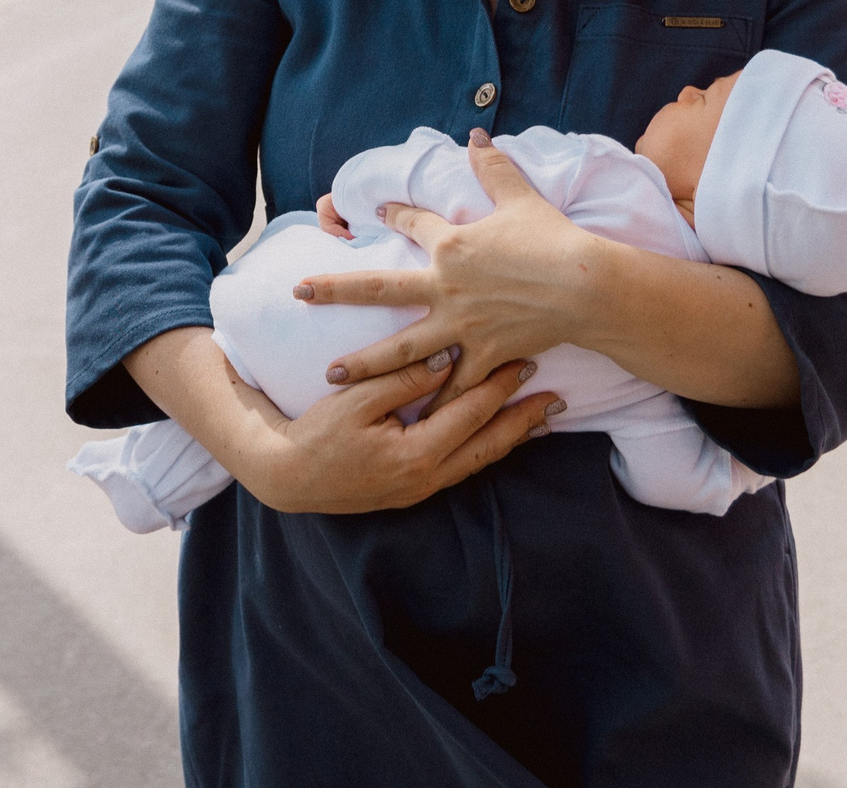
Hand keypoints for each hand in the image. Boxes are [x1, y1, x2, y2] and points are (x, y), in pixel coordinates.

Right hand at [238, 346, 561, 514]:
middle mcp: (428, 477)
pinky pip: (463, 467)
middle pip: (489, 445)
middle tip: (558, 397)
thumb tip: (447, 357)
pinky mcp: (414, 489)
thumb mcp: (355, 400)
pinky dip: (487, 449)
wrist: (288, 478)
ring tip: (544, 420)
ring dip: (512, 438)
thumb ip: (403, 379)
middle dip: (524, 420)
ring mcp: (422, 488)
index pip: (470, 413)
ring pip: (480, 461)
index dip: (500, 386)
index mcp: (416, 453)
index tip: (526, 361)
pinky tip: (500, 440)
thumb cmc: (317, 434)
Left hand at [296, 131, 605, 412]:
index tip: (374, 212)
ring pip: (402, 348)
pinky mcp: (484, 354)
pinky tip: (413, 423)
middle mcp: (445, 286)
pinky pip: (455, 385)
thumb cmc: (554, 239)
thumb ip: (493, 167)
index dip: (392, 214)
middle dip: (335, 290)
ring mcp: (461, 324)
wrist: (586, 286)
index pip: (411, 223)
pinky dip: (436, 404)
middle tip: (298, 292)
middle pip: (378, 288)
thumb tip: (477, 134)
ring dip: (365, 362)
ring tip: (331, 375)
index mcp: (451, 245)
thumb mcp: (520, 197)